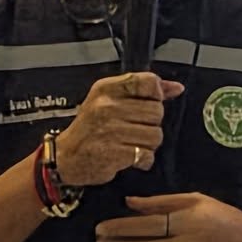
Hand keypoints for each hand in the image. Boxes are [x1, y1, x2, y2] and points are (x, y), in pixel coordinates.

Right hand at [53, 72, 186, 186]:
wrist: (66, 157)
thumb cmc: (91, 128)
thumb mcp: (109, 100)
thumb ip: (143, 91)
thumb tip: (175, 88)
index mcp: (106, 88)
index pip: (148, 82)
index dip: (156, 94)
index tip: (148, 103)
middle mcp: (107, 106)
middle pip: (157, 111)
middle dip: (151, 124)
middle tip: (135, 129)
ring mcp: (110, 130)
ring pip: (155, 135)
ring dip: (148, 144)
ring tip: (132, 144)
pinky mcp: (115, 153)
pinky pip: (147, 155)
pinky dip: (142, 160)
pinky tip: (130, 157)